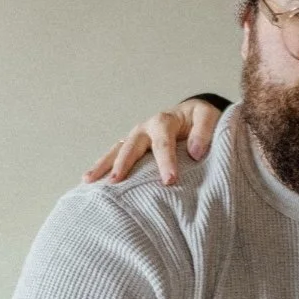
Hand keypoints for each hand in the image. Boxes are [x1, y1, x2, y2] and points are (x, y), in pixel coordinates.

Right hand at [83, 98, 223, 186]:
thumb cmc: (200, 120)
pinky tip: (89, 182)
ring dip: (103, 165)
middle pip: (131, 146)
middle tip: (116, 181)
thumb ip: (204, 133)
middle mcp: (145, 128)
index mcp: (164, 122)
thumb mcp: (209, 118)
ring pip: (116, 150)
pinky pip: (114, 157)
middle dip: (124, 163)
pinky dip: (102, 167)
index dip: (166, 161)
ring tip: (88, 181)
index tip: (169, 181)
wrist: (193, 116)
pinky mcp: (131, 147)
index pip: (163, 143)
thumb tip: (195, 153)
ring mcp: (135, 138)